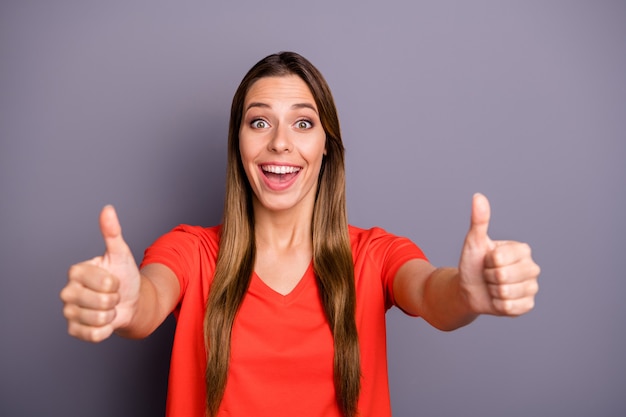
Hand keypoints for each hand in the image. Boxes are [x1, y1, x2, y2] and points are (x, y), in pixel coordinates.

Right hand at [60, 206, 140, 341]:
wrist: (130, 301)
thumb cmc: (124, 276)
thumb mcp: (121, 254)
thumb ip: (112, 232)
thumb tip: (108, 209)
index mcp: (76, 271)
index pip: (104, 283)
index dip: (116, 283)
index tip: (113, 279)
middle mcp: (67, 291)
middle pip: (102, 302)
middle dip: (115, 300)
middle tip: (112, 295)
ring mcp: (68, 312)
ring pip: (99, 319)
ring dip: (111, 315)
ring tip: (109, 306)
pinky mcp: (73, 330)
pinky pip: (95, 335)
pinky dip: (107, 329)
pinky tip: (105, 320)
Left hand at [458, 194, 539, 315]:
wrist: (469, 289)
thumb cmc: (473, 263)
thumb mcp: (474, 242)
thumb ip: (479, 220)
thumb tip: (478, 196)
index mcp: (523, 250)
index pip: (499, 258)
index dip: (487, 261)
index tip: (487, 260)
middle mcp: (532, 268)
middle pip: (502, 276)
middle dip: (488, 277)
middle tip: (488, 275)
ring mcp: (532, 287)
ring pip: (505, 293)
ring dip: (492, 292)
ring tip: (492, 286)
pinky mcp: (528, 305)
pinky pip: (510, 308)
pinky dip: (497, 305)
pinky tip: (498, 299)